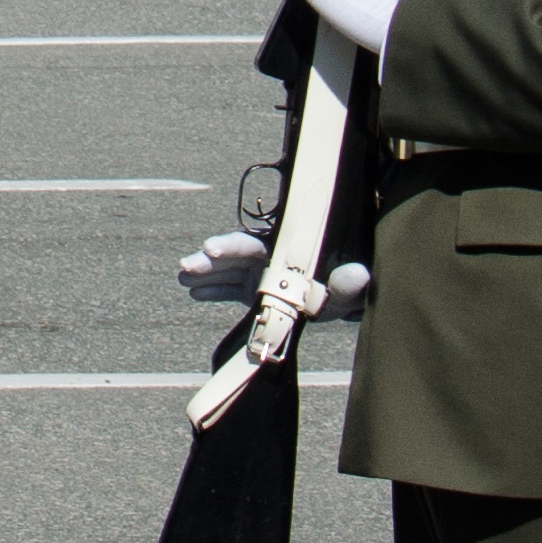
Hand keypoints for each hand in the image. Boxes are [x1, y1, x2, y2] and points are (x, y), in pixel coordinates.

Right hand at [175, 224, 369, 310]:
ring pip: (229, 271)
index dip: (232, 245)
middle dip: (211, 261)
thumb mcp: (347, 292)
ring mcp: (260, 274)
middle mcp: (270, 257)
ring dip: (206, 274)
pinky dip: (214, 291)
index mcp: (286, 249)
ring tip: (182, 277)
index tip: (210, 248)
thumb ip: (350, 285)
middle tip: (187, 264)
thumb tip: (359, 274)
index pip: (255, 243)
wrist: (340, 300)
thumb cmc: (343, 291)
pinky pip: (231, 290)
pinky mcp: (256, 292)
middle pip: (236, 255)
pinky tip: (194, 293)